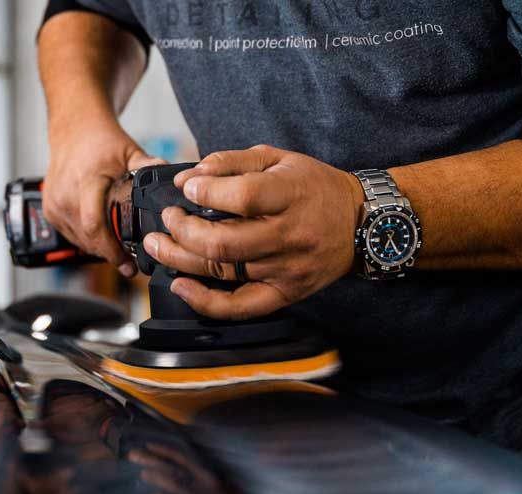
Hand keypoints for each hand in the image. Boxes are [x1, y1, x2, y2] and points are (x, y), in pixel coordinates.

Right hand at [44, 119, 164, 276]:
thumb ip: (148, 166)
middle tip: (129, 262)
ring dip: (98, 248)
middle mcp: (65, 196)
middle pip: (88, 240)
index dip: (112, 251)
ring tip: (117, 249)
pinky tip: (100, 235)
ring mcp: (54, 205)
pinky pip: (70, 235)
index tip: (128, 265)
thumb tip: (173, 180)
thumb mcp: (129, 150)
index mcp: (86, 183)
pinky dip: (85, 239)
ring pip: (79, 241)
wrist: (72, 129)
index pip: (95, 226)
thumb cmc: (99, 139)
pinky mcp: (49, 210)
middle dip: (110, 254)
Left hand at [129, 443, 243, 493]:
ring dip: (156, 479)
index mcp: (208, 476)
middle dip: (152, 461)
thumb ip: (198, 474)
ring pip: (176, 487)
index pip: (183, 458)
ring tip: (140, 474)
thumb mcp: (217, 484)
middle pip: (174, 469)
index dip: (164, 450)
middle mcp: (204, 487)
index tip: (147, 445)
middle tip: (133, 455)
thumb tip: (174, 465)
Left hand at [143, 145, 365, 319]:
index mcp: (291, 195)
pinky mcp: (284, 294)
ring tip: (160, 244)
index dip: (205, 191)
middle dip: (182, 230)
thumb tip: (191, 176)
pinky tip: (180, 285)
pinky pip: (239, 307)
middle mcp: (289, 236)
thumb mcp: (279, 159)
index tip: (186, 186)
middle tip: (168, 218)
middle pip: (223, 242)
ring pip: (223, 272)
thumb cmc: (315, 188)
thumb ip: (233, 161)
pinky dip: (204, 301)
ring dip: (180, 259)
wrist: (362, 224)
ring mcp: (286, 269)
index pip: (242, 197)